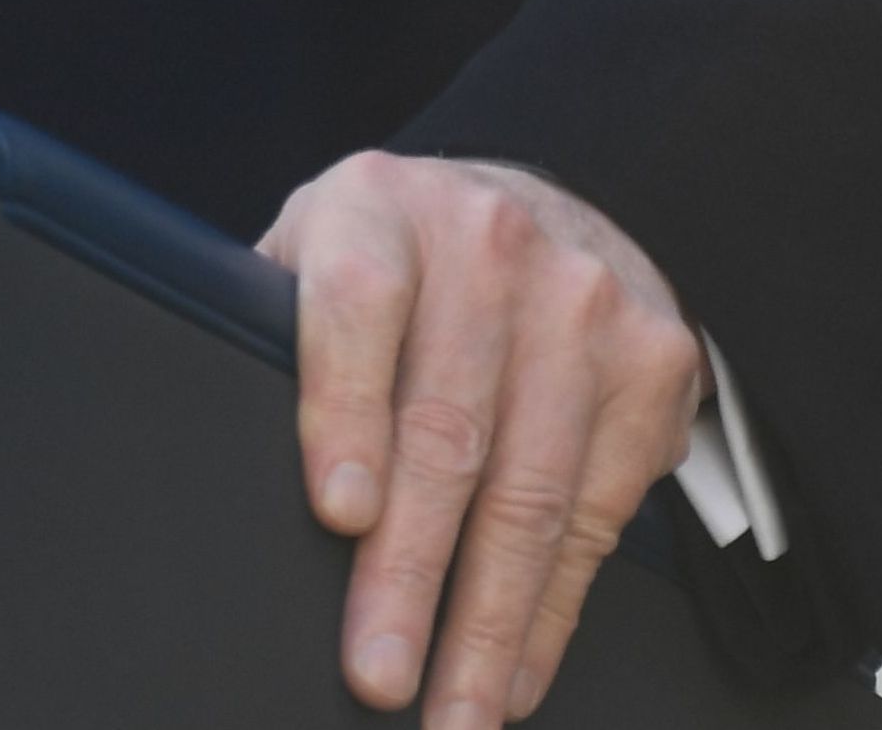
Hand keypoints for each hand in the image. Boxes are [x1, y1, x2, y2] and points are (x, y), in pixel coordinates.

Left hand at [260, 151, 708, 726]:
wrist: (553, 203)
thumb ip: (281, 330)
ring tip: (451, 709)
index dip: (346, 411)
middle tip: (377, 671)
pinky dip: (550, 613)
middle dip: (408, 571)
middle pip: (448, 428)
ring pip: (530, 492)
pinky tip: (513, 671)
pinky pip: (596, 516)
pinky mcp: (651, 367)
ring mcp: (582, 303)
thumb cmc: (406, 258)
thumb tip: (230, 462)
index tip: (339, 512)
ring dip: (487, 623)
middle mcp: (489, 243)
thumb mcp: (322, 249)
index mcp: (380, 207)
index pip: (360, 304)